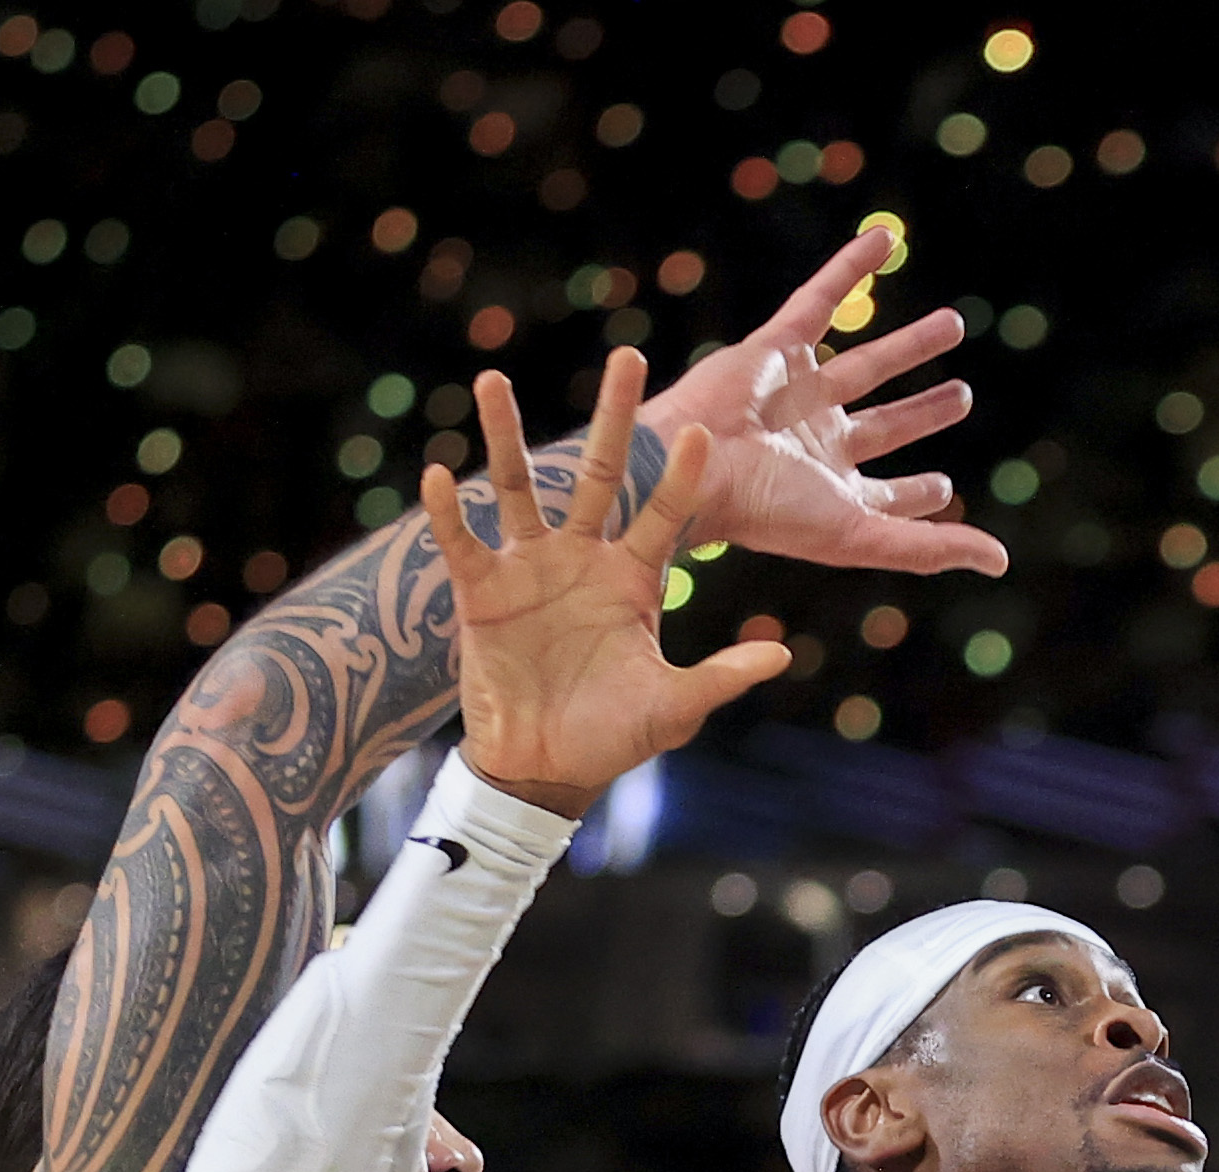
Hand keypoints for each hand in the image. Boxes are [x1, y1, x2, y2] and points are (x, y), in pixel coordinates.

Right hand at [428, 346, 791, 816]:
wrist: (544, 769)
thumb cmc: (612, 736)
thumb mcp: (674, 706)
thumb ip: (721, 675)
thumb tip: (781, 654)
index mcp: (635, 578)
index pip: (666, 513)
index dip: (681, 477)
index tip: (702, 433)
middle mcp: (584, 559)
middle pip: (600, 473)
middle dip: (614, 417)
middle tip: (628, 356)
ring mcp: (530, 570)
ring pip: (518, 489)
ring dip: (505, 436)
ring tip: (492, 380)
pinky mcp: (481, 592)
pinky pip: (462, 542)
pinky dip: (448, 512)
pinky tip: (436, 473)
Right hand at [637, 227, 1009, 577]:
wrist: (693, 464)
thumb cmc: (766, 510)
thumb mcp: (859, 535)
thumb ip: (929, 548)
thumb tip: (1001, 563)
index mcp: (833, 490)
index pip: (887, 492)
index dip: (918, 493)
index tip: (942, 488)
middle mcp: (818, 442)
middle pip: (885, 424)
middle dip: (923, 413)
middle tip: (962, 397)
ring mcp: (798, 392)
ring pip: (866, 363)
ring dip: (910, 345)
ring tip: (952, 324)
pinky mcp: (775, 347)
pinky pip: (820, 298)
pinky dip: (851, 267)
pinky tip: (885, 239)